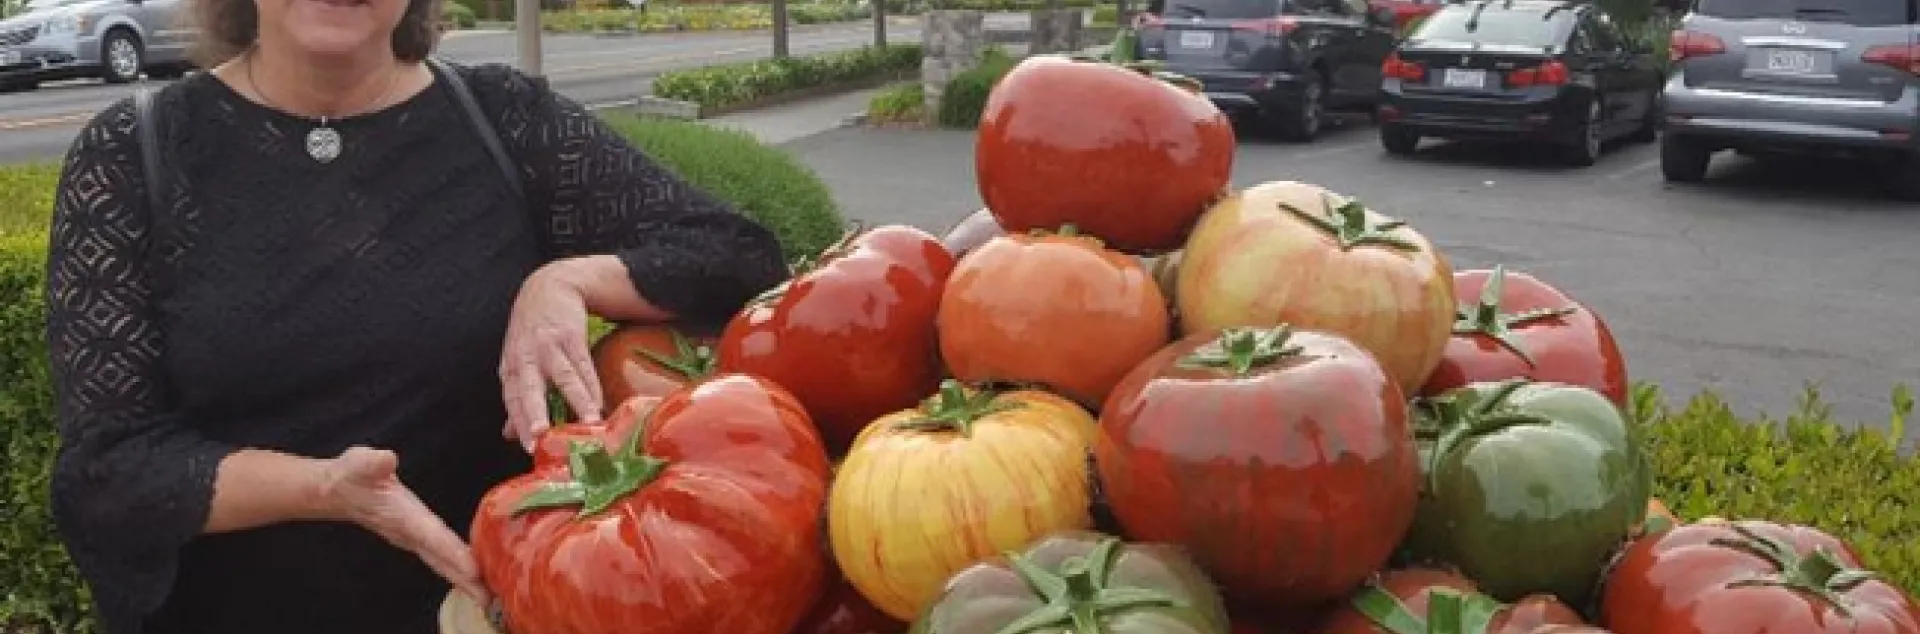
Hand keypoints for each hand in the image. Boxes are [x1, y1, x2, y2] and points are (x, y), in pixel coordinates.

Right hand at [321, 447, 490, 603]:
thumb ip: (372, 463)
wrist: (336, 491)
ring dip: (463, 580)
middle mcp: (410, 533)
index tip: (473, 571)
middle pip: (440, 560)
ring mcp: (413, 538)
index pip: (431, 537)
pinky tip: (475, 577)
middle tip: (490, 600)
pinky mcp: (416, 536)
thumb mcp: (360, 463)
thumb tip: (386, 459)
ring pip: (441, 562)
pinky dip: (457, 568)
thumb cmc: (352, 476)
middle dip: (464, 580)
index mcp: (402, 517)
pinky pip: (441, 556)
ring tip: (488, 597)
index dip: (451, 553)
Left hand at [500, 260, 604, 450]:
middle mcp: (525, 358)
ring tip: (589, 422)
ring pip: (562, 377)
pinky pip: (582, 364)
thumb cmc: (533, 330)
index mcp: (511, 368)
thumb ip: (516, 397)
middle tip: (542, 434)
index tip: (529, 448)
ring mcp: (547, 345)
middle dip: (534, 411)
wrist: (549, 285)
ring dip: (576, 401)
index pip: (512, 400)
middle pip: (529, 388)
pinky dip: (591, 384)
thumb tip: (509, 434)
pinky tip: (600, 401)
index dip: (519, 423)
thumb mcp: (517, 361)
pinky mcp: (570, 335)